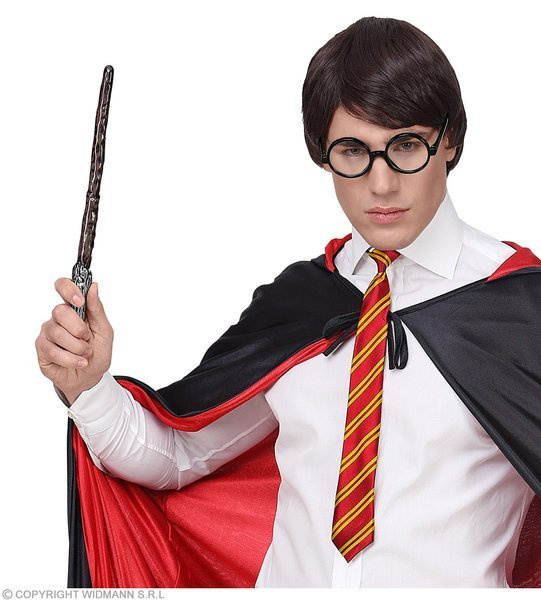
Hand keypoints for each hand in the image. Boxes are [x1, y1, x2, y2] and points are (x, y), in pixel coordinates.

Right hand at [35, 278, 113, 404]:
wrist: (90, 378)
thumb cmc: (97, 352)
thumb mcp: (104, 330)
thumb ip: (97, 309)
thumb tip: (93, 287)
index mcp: (75, 309)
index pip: (63, 286)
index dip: (68, 289)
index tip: (80, 301)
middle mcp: (58, 318)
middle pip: (60, 311)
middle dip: (78, 329)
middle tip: (87, 338)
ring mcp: (48, 332)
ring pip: (57, 333)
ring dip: (77, 347)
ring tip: (85, 354)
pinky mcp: (42, 349)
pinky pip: (53, 350)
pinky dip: (71, 359)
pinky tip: (79, 362)